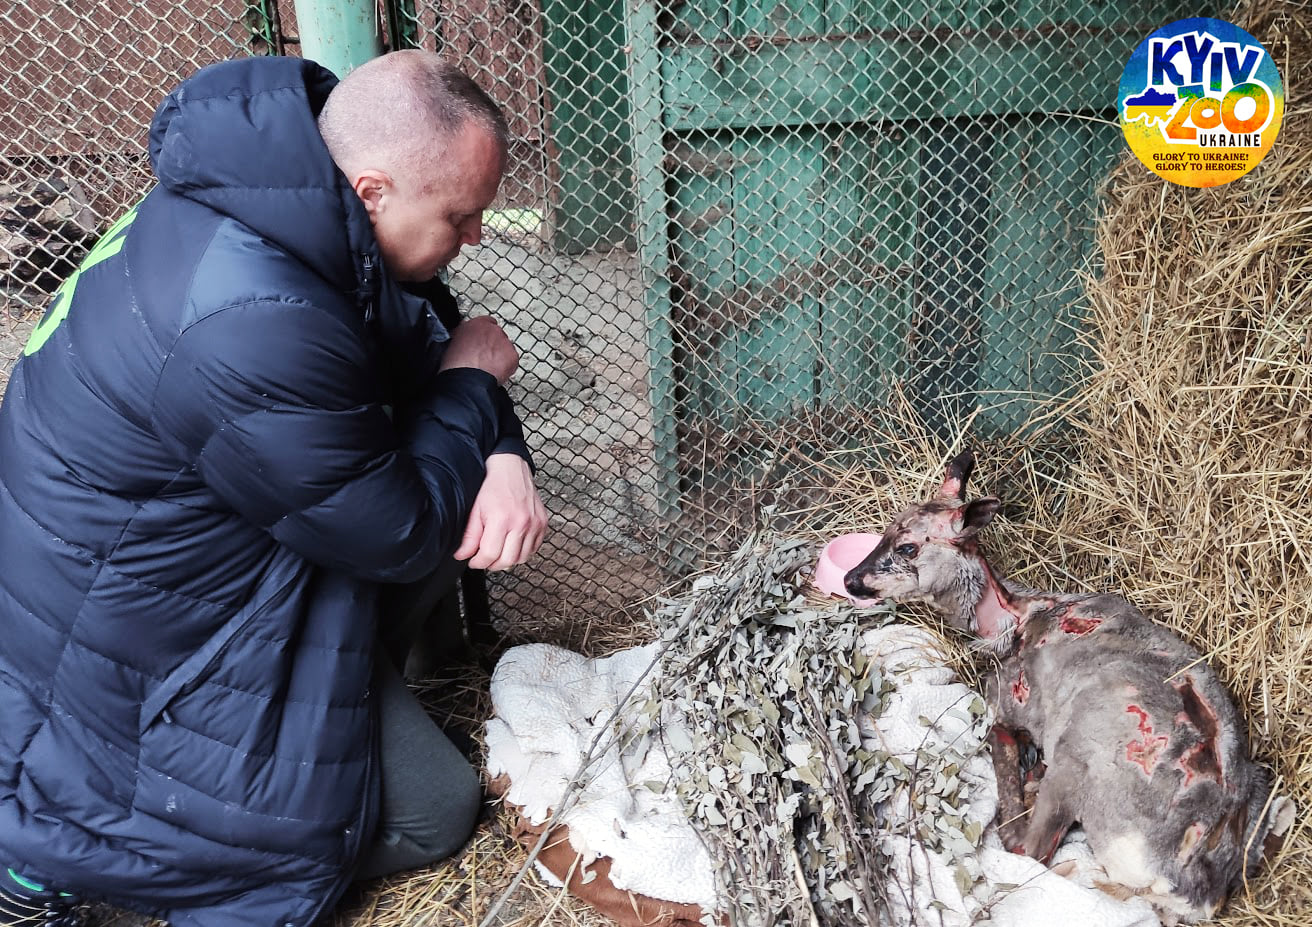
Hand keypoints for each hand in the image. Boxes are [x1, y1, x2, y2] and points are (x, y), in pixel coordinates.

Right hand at [439, 316, 518, 383]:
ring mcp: (504, 342)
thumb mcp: (452, 342)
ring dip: (499, 356)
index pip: (486, 323)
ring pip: (505, 348)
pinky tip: (496, 373)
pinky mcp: (512, 356)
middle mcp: (492, 330)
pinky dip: (507, 367)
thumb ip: (463, 336)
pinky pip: (512, 360)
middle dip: (492, 346)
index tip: (481, 344)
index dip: (483, 336)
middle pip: (497, 336)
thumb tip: (464, 340)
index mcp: (476, 324)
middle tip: (484, 358)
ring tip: (488, 368)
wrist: (466, 379)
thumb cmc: (456, 365)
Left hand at [454, 454, 547, 569]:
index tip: (474, 561)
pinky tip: (513, 544)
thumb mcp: (475, 510)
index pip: (490, 555)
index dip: (478, 562)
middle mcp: (521, 522)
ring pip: (522, 558)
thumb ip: (469, 536)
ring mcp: (535, 524)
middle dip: (492, 564)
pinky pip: (534, 548)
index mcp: (502, 519)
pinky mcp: (543, 523)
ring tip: (499, 551)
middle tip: (485, 558)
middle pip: (507, 560)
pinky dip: (523, 551)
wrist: (510, 468)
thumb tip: (463, 555)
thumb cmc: (492, 485)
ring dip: (508, 559)